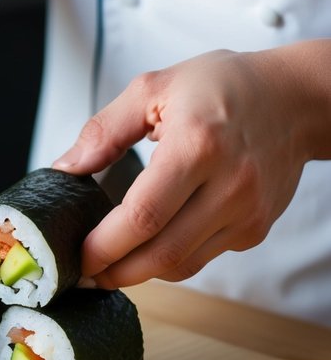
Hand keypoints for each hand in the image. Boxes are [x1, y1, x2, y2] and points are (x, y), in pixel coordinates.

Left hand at [52, 47, 324, 288]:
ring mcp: (246, 212)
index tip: (78, 255)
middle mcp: (228, 185)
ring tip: (109, 265)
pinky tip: (148, 246)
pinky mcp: (255, 228)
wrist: (295, 99)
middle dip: (116, 272)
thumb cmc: (225, 87)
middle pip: (162, 252)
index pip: (143, 215)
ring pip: (182, 265)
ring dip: (140, 273)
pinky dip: (169, 259)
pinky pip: (202, 257)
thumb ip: (104, 131)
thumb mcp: (154, 88)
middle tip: (85, 272)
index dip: (105, 245)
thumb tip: (65, 169)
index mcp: (197, 145)